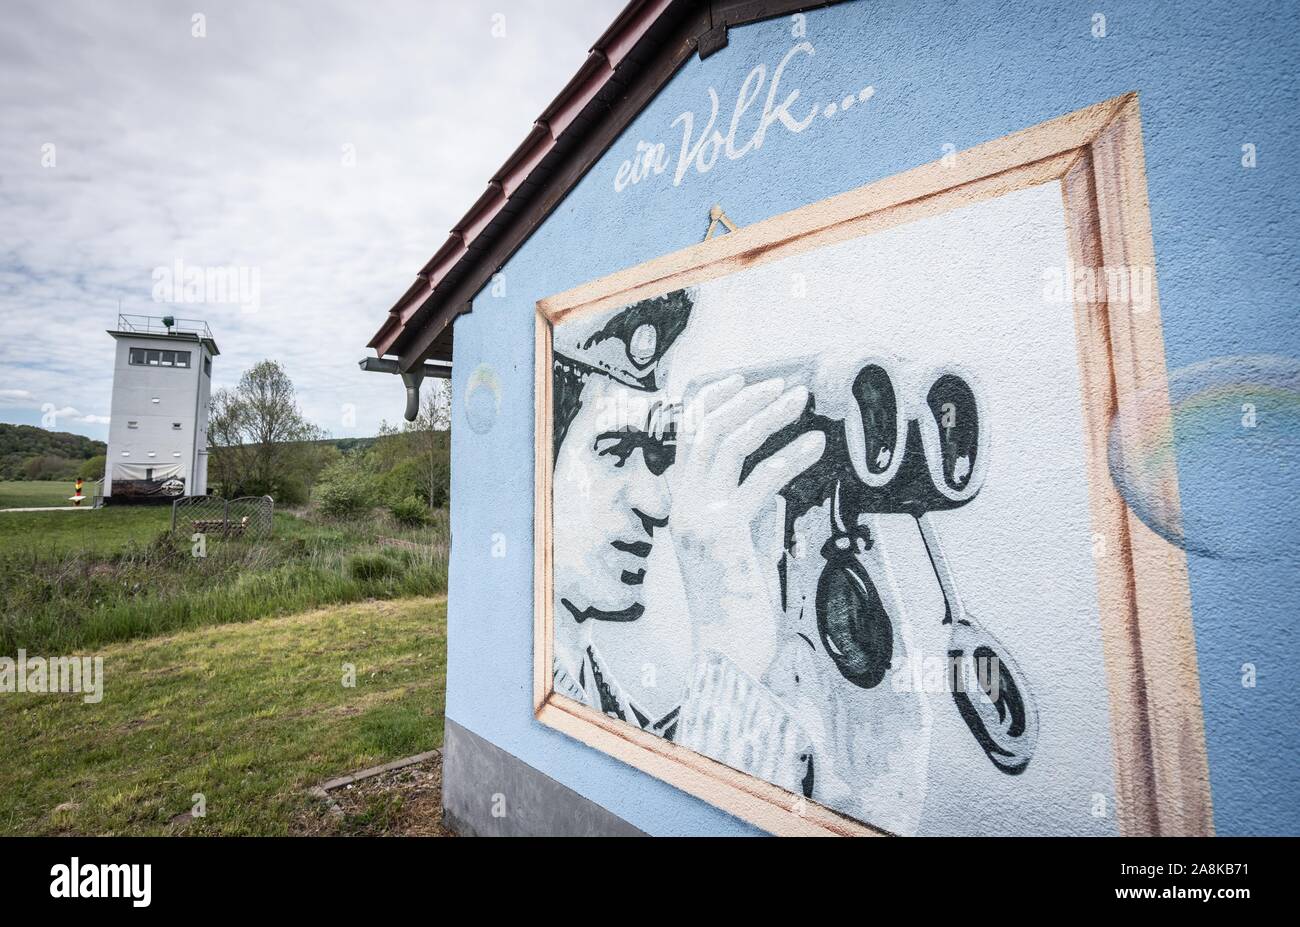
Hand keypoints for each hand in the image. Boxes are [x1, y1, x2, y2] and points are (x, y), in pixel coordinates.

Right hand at [670, 374, 825, 678]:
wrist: (728, 654)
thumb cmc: (739, 609)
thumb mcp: (743, 549)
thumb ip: (753, 514)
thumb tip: (778, 483)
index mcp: (683, 508)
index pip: (689, 439)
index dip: (714, 402)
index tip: (744, 382)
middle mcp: (684, 507)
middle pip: (709, 431)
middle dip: (747, 400)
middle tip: (784, 386)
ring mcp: (700, 518)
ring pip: (728, 444)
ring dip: (767, 415)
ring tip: (800, 399)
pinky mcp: (725, 532)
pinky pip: (761, 480)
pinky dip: (791, 455)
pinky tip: (816, 444)